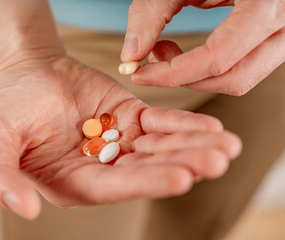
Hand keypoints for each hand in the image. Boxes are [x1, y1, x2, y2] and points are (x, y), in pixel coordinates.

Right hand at [0, 55, 241, 219]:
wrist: (25, 73)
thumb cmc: (6, 107)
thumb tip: (22, 209)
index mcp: (73, 181)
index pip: (113, 186)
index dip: (146, 182)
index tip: (182, 177)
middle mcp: (101, 166)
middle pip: (146, 168)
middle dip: (182, 164)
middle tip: (217, 160)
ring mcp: (119, 142)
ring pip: (160, 147)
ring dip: (192, 146)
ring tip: (226, 146)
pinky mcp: (131, 117)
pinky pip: (160, 122)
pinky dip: (183, 123)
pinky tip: (211, 128)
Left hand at [121, 0, 284, 95]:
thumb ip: (151, 13)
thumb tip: (130, 56)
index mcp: (265, 4)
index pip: (217, 58)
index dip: (172, 74)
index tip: (139, 75)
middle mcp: (284, 24)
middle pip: (232, 78)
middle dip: (184, 79)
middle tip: (152, 60)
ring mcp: (284, 34)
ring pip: (240, 78)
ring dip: (196, 76)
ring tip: (166, 51)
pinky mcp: (274, 38)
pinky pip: (242, 67)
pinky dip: (208, 69)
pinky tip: (186, 53)